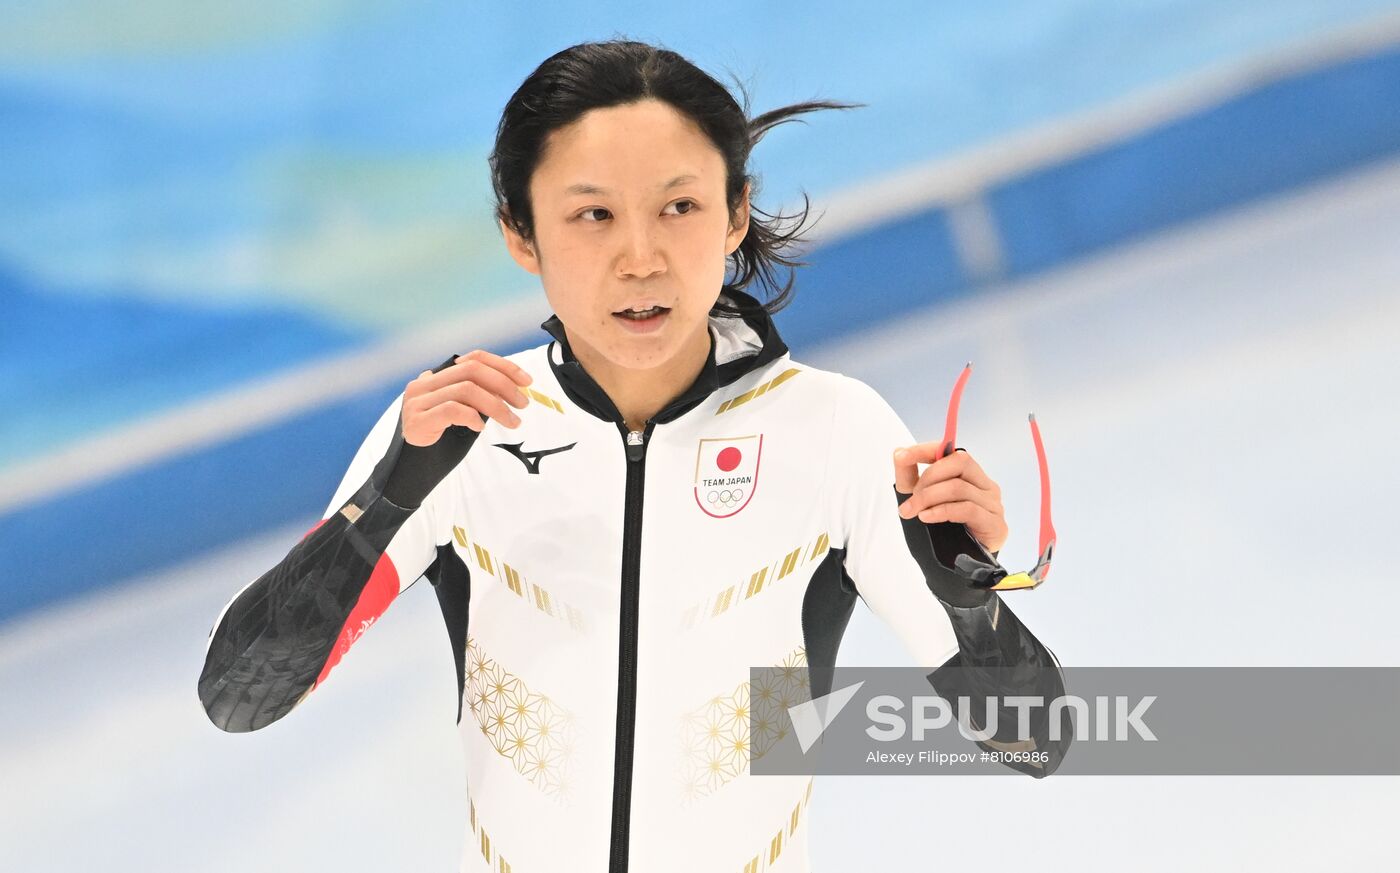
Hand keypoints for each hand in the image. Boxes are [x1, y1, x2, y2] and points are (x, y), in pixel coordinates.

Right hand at [402, 349, 532, 445]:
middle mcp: (423, 384)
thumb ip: (478, 397)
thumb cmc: (441, 440)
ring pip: (465, 389)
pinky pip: (452, 410)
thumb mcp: (463, 412)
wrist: (412, 468)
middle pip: (471, 370)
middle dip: (504, 384)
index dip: (503, 366)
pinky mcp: (417, 421)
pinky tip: (480, 427)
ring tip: (512, 421)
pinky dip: (472, 417)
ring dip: (496, 405)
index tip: (526, 381)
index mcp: (436, 377)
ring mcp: (417, 402)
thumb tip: (511, 388)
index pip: (473, 359)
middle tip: (523, 403)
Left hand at [893, 444, 1007, 554]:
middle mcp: (985, 486)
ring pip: (959, 487)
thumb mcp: (919, 501)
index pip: (951, 451)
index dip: (925, 450)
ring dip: (929, 497)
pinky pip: (968, 509)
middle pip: (960, 462)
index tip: (901, 456)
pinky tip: (927, 517)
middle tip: (911, 497)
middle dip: (928, 477)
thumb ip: (909, 477)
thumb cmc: (941, 534)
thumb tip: (899, 452)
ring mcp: (993, 504)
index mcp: (969, 477)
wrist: (954, 570)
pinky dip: (942, 511)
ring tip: (913, 512)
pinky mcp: (995, 524)